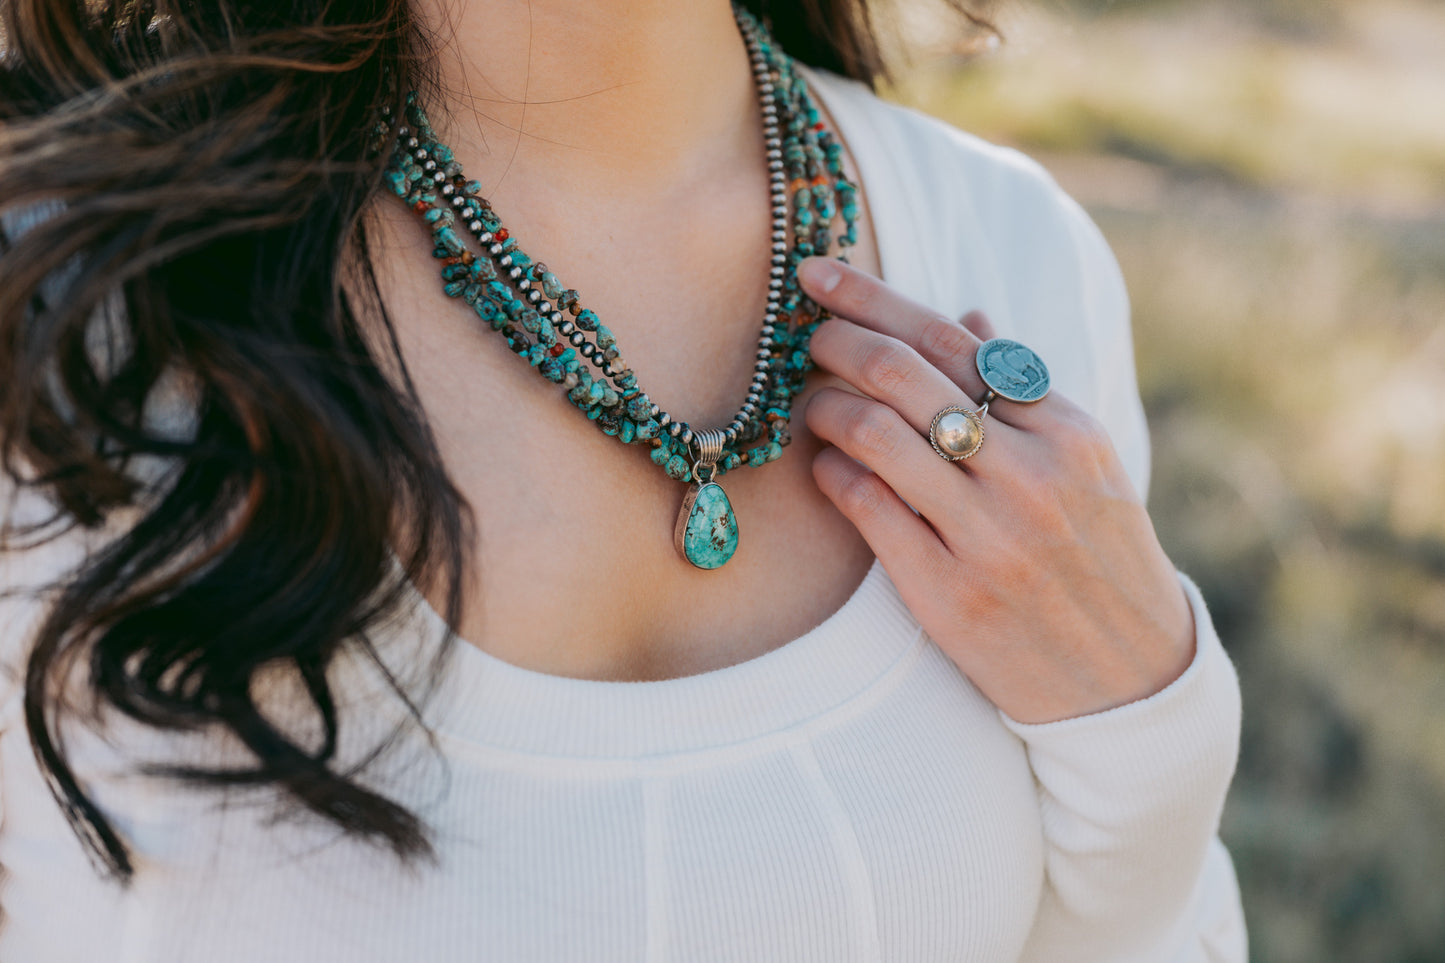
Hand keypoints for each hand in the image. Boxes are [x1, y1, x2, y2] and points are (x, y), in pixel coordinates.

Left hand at [798, 258, 1194, 724]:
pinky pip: (869, 510)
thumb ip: (1025, 393)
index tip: (822, 275)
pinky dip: (833, 475)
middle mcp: (1031, 475)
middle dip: (840, 340)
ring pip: (878, 436)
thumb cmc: (1099, 559)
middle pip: (909, 376)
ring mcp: (989, 536)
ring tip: (810, 404)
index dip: (877, 299)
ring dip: (826, 406)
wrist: (1127, 677)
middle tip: (805, 332)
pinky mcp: (949, 593)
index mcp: (1067, 432)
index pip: (956, 340)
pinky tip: (823, 466)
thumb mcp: (1085, 467)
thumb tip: (969, 313)